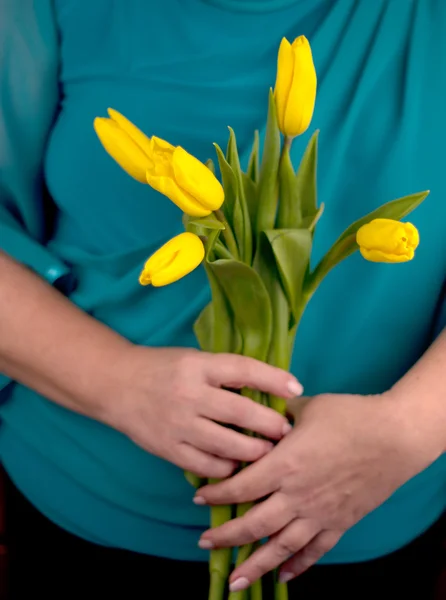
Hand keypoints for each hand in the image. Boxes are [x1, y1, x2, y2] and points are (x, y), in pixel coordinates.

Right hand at [103, 346, 301, 478]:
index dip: (273, 379)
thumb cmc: (162, 368)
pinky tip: (237, 464)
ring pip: (227, 444)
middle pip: (240, 412)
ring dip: (254, 451)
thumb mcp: (193, 359)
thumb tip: (268, 389)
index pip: (243, 369)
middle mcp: (189, 394)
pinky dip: (227, 467)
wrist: (116, 384)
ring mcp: (178, 424)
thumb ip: (224, 373)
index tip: (296, 388)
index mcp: (197, 366)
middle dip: (270, 424)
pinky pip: (206, 465)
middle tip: (286, 431)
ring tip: (268, 451)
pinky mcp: (168, 448)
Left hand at [195, 392, 440, 589]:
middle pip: (254, 523)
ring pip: (281, 546)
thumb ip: (278, 416)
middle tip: (205, 542)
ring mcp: (319, 513)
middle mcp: (298, 495)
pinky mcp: (340, 522)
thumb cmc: (349, 416)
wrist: (394, 436)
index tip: (199, 498)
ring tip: (236, 581)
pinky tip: (284, 576)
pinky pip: (316, 550)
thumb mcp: (307, 408)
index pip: (241, 486)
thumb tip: (259, 415)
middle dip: (227, 535)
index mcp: (285, 464)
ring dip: (256, 565)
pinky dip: (299, 566)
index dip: (217, 494)